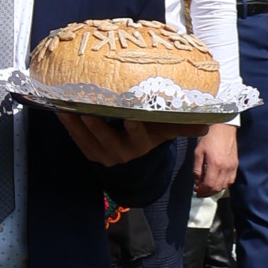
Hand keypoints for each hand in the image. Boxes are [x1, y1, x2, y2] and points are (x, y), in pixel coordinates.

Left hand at [55, 109, 205, 166]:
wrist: (133, 161)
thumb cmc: (150, 136)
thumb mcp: (165, 132)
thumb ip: (182, 125)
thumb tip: (207, 123)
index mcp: (141, 144)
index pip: (139, 135)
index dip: (135, 127)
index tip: (131, 116)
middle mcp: (121, 152)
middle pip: (108, 138)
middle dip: (97, 125)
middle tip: (88, 109)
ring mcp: (103, 154)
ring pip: (87, 139)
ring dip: (76, 124)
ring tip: (65, 106)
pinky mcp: (89, 152)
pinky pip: (77, 139)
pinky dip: (68, 126)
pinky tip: (59, 110)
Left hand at [191, 120, 238, 196]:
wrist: (224, 128)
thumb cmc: (209, 138)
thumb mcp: (198, 152)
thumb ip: (197, 169)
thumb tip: (197, 181)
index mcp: (215, 164)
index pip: (209, 185)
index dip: (202, 190)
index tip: (196, 190)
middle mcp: (225, 168)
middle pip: (217, 188)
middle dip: (207, 192)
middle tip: (200, 191)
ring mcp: (232, 167)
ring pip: (224, 186)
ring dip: (215, 189)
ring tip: (207, 187)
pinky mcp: (236, 165)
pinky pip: (231, 180)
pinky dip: (223, 184)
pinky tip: (217, 182)